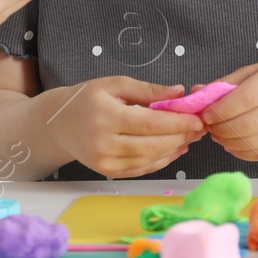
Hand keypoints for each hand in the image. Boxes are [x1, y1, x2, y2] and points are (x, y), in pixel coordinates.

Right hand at [42, 77, 207, 178]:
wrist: (57, 125)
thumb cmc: (86, 99)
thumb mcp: (114, 84)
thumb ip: (147, 90)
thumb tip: (179, 92)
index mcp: (105, 115)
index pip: (150, 123)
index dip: (177, 122)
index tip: (197, 118)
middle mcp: (103, 142)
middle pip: (153, 144)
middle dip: (181, 136)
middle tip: (200, 127)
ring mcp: (105, 161)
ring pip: (149, 159)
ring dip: (175, 149)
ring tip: (190, 137)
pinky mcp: (107, 172)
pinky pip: (141, 169)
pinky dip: (161, 160)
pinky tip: (174, 149)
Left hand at [201, 61, 257, 161]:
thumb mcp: (254, 72)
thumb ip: (225, 83)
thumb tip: (196, 93)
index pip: (246, 98)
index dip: (221, 110)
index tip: (205, 115)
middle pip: (250, 123)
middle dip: (223, 129)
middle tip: (209, 128)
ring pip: (256, 142)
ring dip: (230, 143)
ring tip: (218, 136)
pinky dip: (243, 153)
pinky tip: (232, 145)